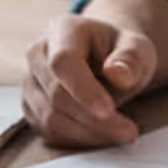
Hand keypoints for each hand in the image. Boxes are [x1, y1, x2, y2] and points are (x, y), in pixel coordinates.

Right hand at [20, 0, 167, 147]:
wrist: (105, 57)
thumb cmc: (120, 52)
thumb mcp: (138, 48)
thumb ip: (131, 59)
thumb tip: (117, 75)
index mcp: (63, 29)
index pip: (62, 61)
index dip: (83, 90)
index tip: (110, 111)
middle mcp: (38, 52)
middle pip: (56, 94)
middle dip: (94, 119)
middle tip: (128, 130)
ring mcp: (29, 79)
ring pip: (50, 117)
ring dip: (88, 132)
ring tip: (120, 132)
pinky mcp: (30, 104)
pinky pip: (48, 130)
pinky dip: (77, 138)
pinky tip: (101, 134)